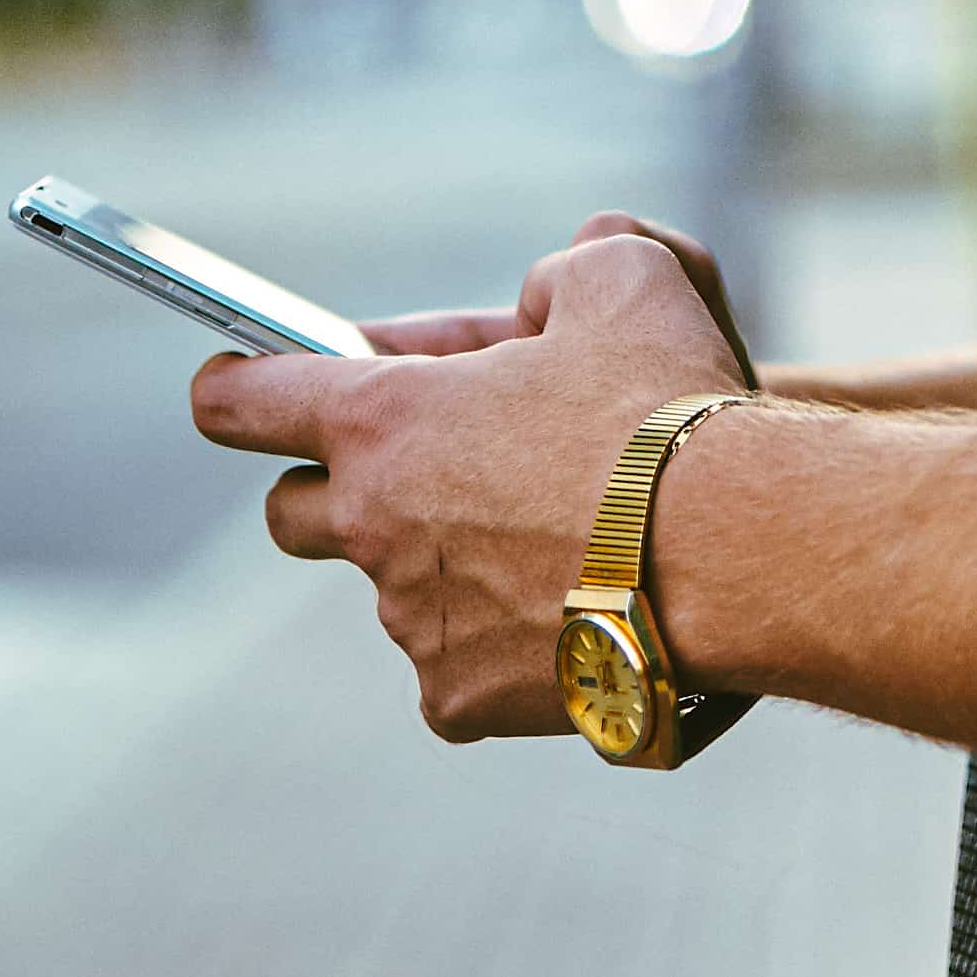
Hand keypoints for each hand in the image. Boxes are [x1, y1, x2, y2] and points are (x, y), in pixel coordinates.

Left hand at [190, 223, 754, 739]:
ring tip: (551, 543)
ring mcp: (413, 623)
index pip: (243, 402)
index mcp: (384, 419)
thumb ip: (561, 274)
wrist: (740, 557)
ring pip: (396, 591)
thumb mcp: (624, 276)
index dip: (238, 386)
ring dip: (444, 563)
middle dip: (339, 489)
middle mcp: (374, 525)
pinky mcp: (461, 701)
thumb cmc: (671, 408)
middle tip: (424, 471)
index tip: (237, 385)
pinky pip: (456, 669)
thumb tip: (546, 307)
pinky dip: (501, 645)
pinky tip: (577, 614)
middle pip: (292, 515)